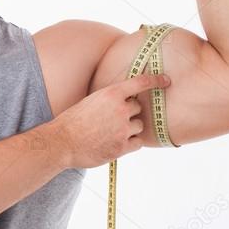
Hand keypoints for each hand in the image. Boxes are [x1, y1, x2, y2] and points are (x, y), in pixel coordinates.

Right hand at [48, 73, 171, 168]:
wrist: (62, 142)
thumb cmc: (72, 122)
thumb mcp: (90, 102)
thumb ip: (109, 101)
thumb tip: (123, 102)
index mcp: (111, 94)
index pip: (140, 83)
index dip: (156, 81)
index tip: (166, 81)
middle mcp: (120, 110)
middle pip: (138, 109)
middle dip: (130, 113)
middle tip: (113, 119)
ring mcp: (122, 129)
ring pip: (139, 126)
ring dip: (130, 129)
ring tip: (111, 133)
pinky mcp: (122, 147)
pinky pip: (137, 143)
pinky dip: (130, 143)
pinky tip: (116, 143)